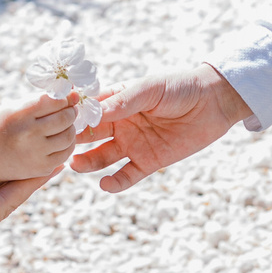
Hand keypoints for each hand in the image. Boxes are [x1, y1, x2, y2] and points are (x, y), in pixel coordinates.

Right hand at [0, 94, 78, 184]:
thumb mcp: (12, 107)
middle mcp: (29, 134)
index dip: (65, 96)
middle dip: (71, 111)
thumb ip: (39, 99)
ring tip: (66, 124)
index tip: (69, 95)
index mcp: (19, 115)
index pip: (53, 100)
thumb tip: (70, 92)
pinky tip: (61, 139)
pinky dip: (68, 144)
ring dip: (71, 127)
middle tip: (70, 109)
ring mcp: (36, 153)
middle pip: (65, 118)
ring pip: (69, 136)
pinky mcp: (41, 168)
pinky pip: (65, 154)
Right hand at [69, 66, 250, 191]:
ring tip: (74, 165)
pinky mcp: (149, 161)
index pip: (90, 109)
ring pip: (102, 157)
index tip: (57, 121)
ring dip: (88, 163)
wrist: (214, 103)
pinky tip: (106, 184)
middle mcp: (121, 124)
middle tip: (59, 145)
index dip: (74, 115)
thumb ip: (124, 100)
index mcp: (118, 101)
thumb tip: (95, 111)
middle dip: (75, 140)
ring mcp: (133, 144)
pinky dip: (116, 182)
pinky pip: (128, 175)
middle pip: (91, 134)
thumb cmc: (181, 87)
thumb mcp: (151, 88)